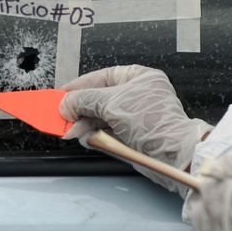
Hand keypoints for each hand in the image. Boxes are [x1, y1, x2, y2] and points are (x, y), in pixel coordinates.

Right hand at [59, 65, 211, 190]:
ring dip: (83, 123)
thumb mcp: (111, 103)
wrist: (170, 153)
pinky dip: (92, 134)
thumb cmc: (154, 122)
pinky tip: (84, 136)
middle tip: (61, 114)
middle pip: (98, 98)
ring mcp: (133, 116)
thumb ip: (84, 99)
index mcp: (138, 77)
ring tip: (70, 130)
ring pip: (99, 116)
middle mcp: (136, 95)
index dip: (79, 85)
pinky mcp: (131, 134)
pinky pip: (105, 130)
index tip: (61, 93)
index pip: (101, 77)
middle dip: (79, 107)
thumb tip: (66, 102)